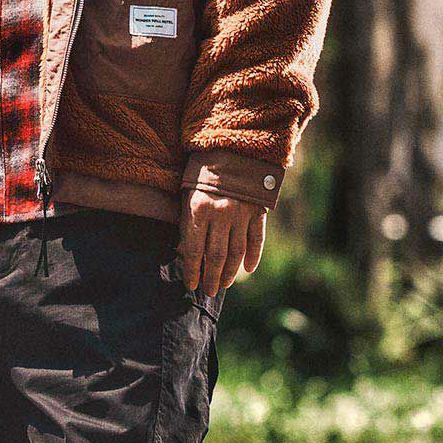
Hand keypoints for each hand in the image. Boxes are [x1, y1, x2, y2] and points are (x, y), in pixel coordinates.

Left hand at [176, 186, 264, 300]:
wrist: (232, 151)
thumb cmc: (202, 176)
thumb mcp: (187, 196)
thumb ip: (187, 224)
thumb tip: (184, 253)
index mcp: (198, 209)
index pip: (193, 249)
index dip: (191, 271)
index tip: (191, 285)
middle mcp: (221, 213)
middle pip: (215, 256)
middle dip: (210, 277)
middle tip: (208, 291)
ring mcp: (241, 213)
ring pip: (236, 252)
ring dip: (229, 272)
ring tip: (223, 284)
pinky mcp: (258, 211)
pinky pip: (256, 240)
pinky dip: (253, 257)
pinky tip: (247, 270)